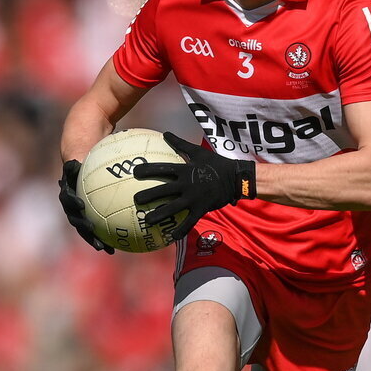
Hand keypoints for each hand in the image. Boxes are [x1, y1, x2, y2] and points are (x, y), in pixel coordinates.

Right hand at [58, 159, 113, 253]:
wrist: (77, 176)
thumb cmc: (80, 167)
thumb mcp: (76, 165)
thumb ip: (73, 166)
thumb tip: (74, 163)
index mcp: (67, 195)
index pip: (67, 200)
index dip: (73, 202)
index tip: (81, 205)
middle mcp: (71, 209)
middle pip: (75, 221)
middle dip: (84, 228)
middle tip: (92, 231)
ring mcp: (79, 217)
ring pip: (85, 231)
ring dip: (93, 240)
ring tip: (105, 248)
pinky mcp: (88, 223)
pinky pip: (96, 232)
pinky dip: (105, 240)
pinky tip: (115, 248)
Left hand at [133, 132, 256, 240]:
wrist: (235, 178)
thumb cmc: (216, 164)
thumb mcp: (198, 152)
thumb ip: (181, 144)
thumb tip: (165, 133)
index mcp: (185, 170)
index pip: (163, 169)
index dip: (148, 170)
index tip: (135, 172)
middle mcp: (187, 184)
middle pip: (164, 190)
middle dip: (149, 195)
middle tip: (136, 200)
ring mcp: (194, 198)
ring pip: (173, 208)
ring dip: (160, 215)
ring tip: (147, 222)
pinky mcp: (202, 208)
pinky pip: (190, 221)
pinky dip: (181, 230)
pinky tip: (171, 237)